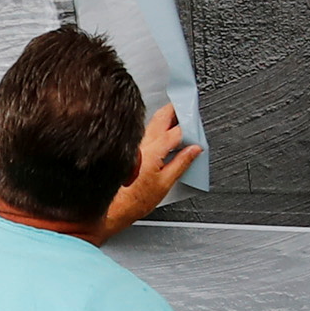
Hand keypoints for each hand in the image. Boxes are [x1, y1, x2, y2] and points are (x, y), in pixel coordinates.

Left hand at [103, 102, 199, 238]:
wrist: (112, 207)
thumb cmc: (135, 199)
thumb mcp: (166, 183)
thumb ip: (181, 163)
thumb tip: (194, 150)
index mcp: (154, 151)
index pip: (177, 132)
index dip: (189, 126)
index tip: (197, 121)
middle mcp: (142, 144)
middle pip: (160, 119)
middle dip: (173, 109)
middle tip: (184, 103)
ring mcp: (134, 146)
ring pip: (151, 124)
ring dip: (163, 117)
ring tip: (175, 114)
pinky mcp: (129, 150)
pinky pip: (144, 133)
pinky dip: (154, 127)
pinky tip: (159, 130)